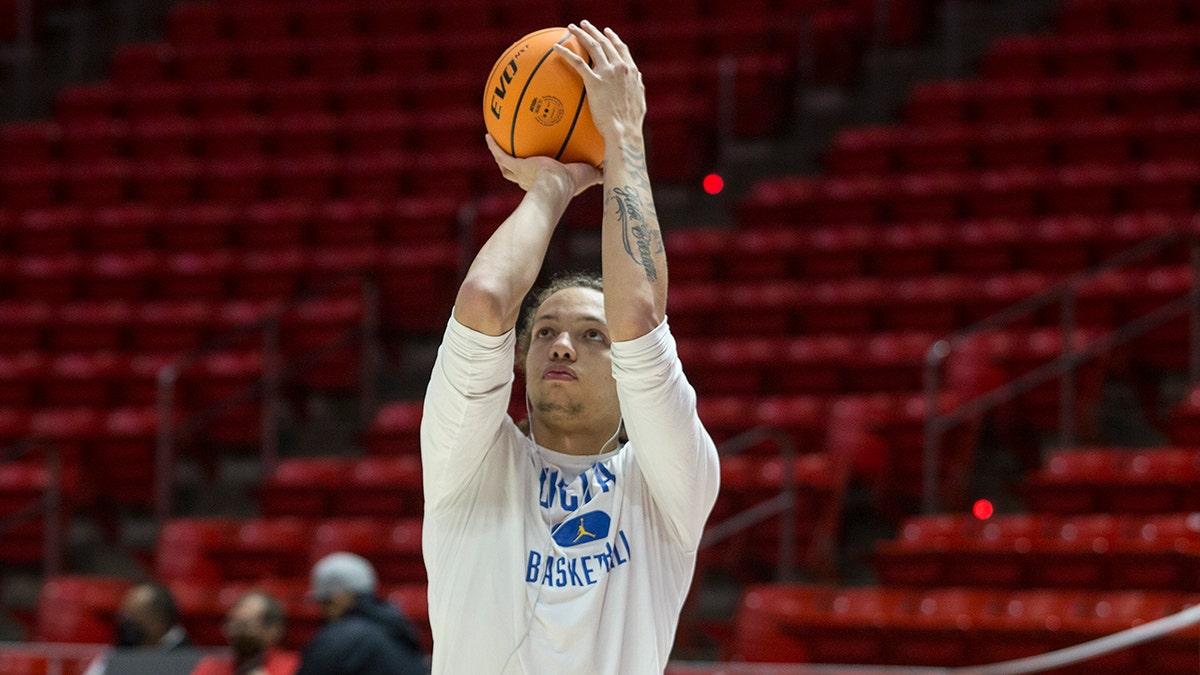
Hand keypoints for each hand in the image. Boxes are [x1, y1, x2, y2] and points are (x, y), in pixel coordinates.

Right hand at [485, 133, 600, 195]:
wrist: (556, 185)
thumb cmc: (572, 183)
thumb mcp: (589, 174)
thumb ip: (598, 170)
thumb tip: (611, 168)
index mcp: (545, 182)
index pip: (539, 177)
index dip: (538, 172)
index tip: (539, 167)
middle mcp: (529, 180)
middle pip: (518, 173)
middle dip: (515, 166)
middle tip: (515, 157)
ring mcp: (521, 174)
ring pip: (506, 166)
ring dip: (500, 156)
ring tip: (495, 143)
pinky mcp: (516, 166)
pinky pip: (501, 155)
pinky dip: (494, 146)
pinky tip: (488, 135)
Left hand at [555, 21, 645, 140]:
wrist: (624, 131)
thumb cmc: (631, 122)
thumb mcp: (640, 100)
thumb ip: (638, 86)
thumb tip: (638, 77)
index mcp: (631, 71)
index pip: (621, 48)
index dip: (613, 38)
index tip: (606, 31)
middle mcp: (620, 67)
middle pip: (605, 42)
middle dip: (594, 31)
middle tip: (584, 24)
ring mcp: (607, 72)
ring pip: (592, 46)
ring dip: (581, 34)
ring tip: (571, 28)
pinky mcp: (594, 81)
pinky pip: (577, 62)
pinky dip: (566, 52)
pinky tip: (556, 47)